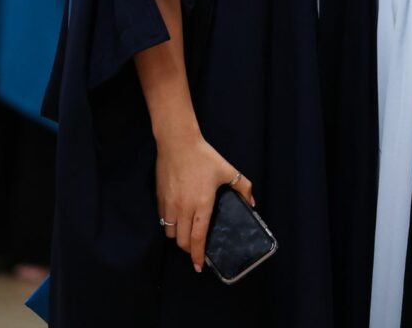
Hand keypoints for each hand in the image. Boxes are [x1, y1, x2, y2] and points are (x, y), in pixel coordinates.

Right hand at [154, 130, 253, 272]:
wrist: (177, 143)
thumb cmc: (204, 157)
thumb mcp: (227, 170)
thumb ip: (242, 187)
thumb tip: (252, 202)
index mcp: (201, 204)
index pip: (198, 238)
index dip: (198, 255)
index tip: (199, 267)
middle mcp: (183, 208)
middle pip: (182, 241)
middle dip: (189, 250)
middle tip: (196, 250)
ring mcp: (169, 205)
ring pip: (170, 233)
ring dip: (179, 238)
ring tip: (188, 234)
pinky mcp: (159, 199)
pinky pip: (163, 220)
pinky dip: (170, 225)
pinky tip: (178, 220)